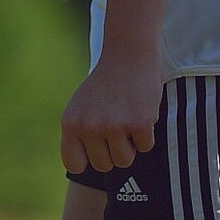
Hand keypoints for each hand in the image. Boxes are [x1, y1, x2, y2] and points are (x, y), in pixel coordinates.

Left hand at [61, 50, 163, 172]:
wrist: (129, 53)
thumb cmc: (106, 82)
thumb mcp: (81, 106)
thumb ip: (78, 134)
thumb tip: (82, 166)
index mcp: (70, 124)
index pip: (74, 165)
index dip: (89, 159)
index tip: (97, 147)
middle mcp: (89, 127)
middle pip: (104, 166)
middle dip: (113, 151)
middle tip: (118, 127)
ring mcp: (114, 126)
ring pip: (125, 160)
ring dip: (131, 144)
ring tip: (129, 119)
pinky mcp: (139, 124)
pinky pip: (146, 147)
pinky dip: (148, 134)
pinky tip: (142, 112)